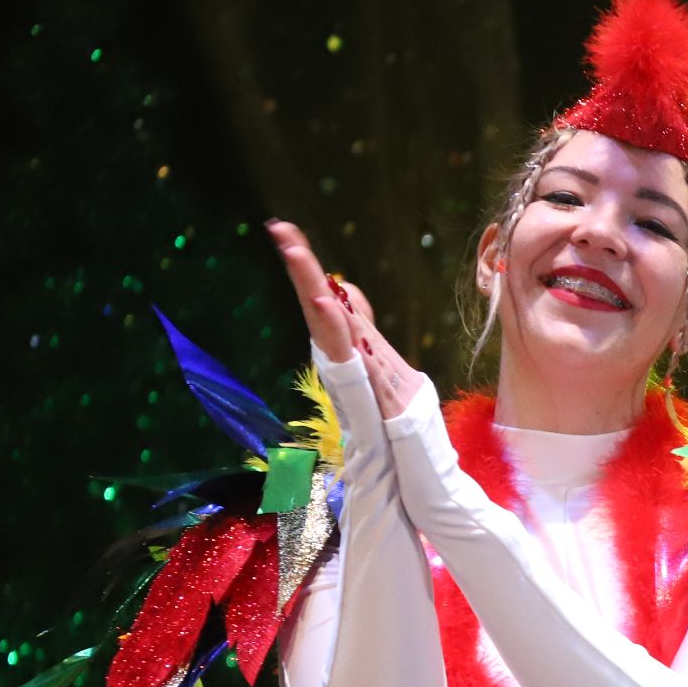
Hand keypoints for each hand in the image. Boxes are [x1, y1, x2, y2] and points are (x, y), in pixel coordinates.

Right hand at [268, 221, 428, 419]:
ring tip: (294, 252)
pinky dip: (332, 326)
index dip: (306, 266)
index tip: (284, 230)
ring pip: (326, 322)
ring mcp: (348, 371)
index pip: (322, 296)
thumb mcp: (379, 358)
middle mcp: (341, 355)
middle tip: (281, 231)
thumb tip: (345, 288)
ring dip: (310, 287)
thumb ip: (356, 323)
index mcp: (346, 345)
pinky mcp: (360, 389)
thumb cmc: (389, 413)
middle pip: (317, 303)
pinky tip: (323, 302)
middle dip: (301, 268)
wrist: (406, 457)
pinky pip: (344, 353)